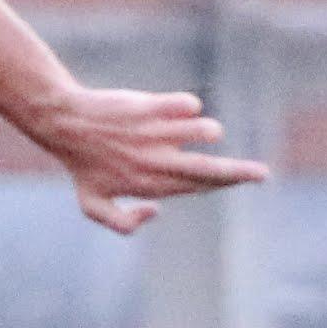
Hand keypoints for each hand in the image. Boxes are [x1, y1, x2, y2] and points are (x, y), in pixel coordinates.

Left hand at [16, 83, 268, 237]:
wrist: (63, 124)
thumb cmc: (82, 165)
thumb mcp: (92, 205)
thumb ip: (121, 223)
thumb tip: (157, 212)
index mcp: (147, 186)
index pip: (195, 188)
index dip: (223, 184)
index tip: (245, 179)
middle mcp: (153, 163)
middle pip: (209, 170)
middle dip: (239, 174)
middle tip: (263, 174)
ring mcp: (152, 134)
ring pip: (204, 131)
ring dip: (208, 130)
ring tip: (201, 131)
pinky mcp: (150, 108)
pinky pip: (188, 104)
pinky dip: (187, 106)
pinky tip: (178, 109)